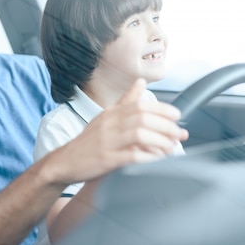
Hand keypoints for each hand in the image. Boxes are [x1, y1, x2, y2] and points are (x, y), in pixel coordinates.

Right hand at [46, 78, 187, 184]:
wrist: (65, 162)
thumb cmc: (89, 141)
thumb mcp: (106, 117)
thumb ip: (126, 101)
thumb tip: (141, 82)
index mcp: (111, 113)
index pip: (140, 104)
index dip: (162, 109)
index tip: (177, 116)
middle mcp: (109, 124)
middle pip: (142, 118)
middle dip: (165, 126)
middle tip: (179, 134)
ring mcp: (107, 141)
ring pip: (139, 135)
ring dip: (159, 141)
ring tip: (171, 147)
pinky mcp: (106, 159)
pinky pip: (132, 156)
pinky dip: (148, 157)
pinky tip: (157, 160)